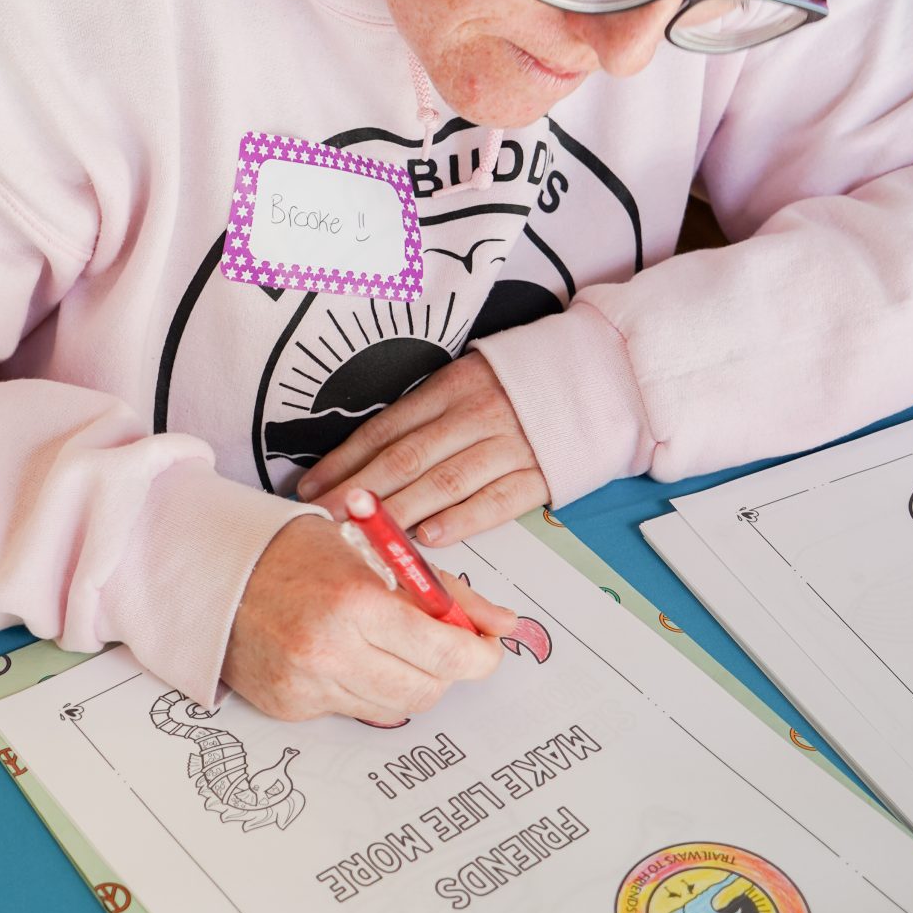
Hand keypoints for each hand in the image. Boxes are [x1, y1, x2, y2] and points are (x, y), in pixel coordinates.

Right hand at [222, 515, 512, 723]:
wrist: (212, 572)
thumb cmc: (295, 552)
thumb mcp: (375, 552)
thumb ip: (445, 591)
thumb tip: (503, 624)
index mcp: (357, 603)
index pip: (446, 653)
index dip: (479, 656)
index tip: (484, 648)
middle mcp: (330, 651)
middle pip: (426, 691)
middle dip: (444, 671)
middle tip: (438, 645)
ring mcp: (307, 685)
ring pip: (392, 708)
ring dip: (404, 680)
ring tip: (383, 644)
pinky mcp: (289, 708)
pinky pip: (351, 711)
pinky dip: (361, 688)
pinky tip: (342, 655)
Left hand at [294, 352, 547, 547]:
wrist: (602, 374)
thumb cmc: (524, 384)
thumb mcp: (468, 379)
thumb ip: (425, 414)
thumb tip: (365, 457)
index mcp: (452, 386)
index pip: (386, 428)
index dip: (345, 460)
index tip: (310, 488)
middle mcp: (476, 414)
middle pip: (406, 458)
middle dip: (358, 493)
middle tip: (321, 520)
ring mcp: (510, 445)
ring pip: (444, 482)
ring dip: (399, 511)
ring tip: (362, 533)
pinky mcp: (541, 473)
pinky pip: (497, 501)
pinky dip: (462, 520)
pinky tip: (429, 537)